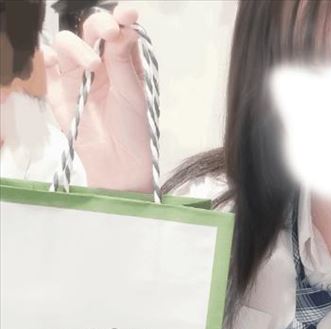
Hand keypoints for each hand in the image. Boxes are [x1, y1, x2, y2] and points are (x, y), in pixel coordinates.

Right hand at [43, 5, 152, 191]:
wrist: (119, 162)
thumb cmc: (133, 128)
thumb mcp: (134, 92)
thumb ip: (123, 59)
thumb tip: (123, 25)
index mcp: (124, 61)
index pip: (120, 30)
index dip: (122, 18)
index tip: (128, 14)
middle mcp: (101, 62)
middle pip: (93, 30)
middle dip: (100, 24)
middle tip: (110, 31)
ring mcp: (78, 74)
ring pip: (68, 43)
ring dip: (78, 47)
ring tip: (93, 66)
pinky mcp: (59, 89)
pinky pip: (47, 65)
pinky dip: (47, 57)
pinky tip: (53, 61)